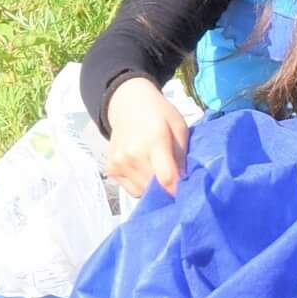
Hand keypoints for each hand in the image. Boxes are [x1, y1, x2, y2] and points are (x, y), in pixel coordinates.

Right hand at [104, 76, 190, 198]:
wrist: (129, 104)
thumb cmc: (160, 114)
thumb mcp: (179, 127)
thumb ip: (182, 155)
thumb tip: (184, 181)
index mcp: (154, 140)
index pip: (166, 177)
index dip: (177, 189)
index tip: (186, 193)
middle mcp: (133, 154)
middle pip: (153, 187)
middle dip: (166, 189)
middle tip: (174, 179)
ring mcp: (119, 163)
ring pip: (142, 192)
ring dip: (153, 188)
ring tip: (158, 171)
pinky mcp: (111, 169)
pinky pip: (131, 189)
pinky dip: (141, 185)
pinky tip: (144, 169)